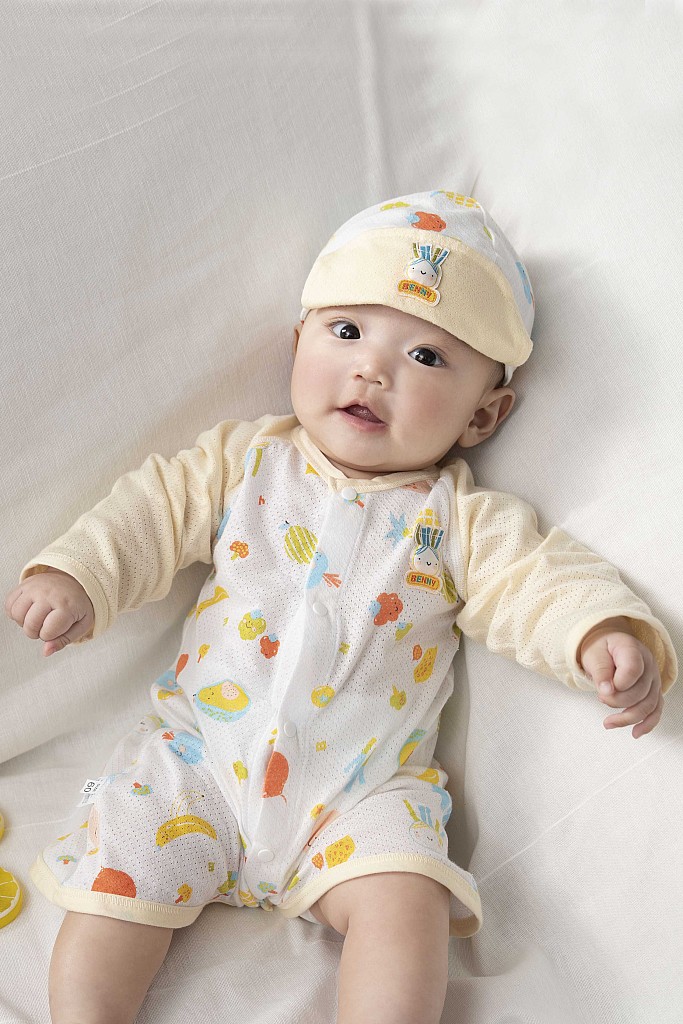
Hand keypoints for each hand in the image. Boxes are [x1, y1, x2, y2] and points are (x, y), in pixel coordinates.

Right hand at [5, 568, 94, 655]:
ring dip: (24, 622)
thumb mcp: (81, 625)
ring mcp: (35, 587)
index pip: (47, 633)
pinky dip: (15, 612)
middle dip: (36, 632)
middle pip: (30, 625)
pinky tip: (28, 611)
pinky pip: (9, 604)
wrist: (76, 580)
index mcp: (66, 606)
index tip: (57, 628)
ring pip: (16, 614)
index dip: (50, 636)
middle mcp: (48, 595)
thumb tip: (46, 651)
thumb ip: (64, 641)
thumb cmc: (78, 604)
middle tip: (45, 625)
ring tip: (36, 618)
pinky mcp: (24, 584)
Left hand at [579, 618, 663, 738]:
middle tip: (601, 698)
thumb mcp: (593, 654)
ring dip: (628, 718)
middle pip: (640, 691)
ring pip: (649, 704)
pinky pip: (656, 710)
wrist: (607, 646)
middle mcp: (648, 664)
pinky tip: (636, 733)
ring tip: (608, 723)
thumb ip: (600, 671)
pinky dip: (647, 724)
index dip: (618, 684)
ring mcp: (653, 678)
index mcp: (632, 649)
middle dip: (617, 701)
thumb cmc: (600, 649)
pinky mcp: (654, 691)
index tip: (603, 688)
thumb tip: (606, 691)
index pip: (632, 669)